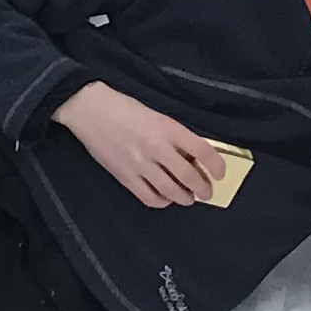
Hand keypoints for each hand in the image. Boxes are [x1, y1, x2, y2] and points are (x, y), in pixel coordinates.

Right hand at [51, 85, 226, 208]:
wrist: (90, 110)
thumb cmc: (125, 108)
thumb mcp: (157, 116)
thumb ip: (174, 136)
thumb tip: (192, 156)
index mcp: (167, 127)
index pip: (202, 150)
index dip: (216, 164)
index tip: (220, 173)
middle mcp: (157, 147)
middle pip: (188, 176)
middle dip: (202, 188)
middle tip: (207, 192)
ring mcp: (140, 165)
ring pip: (170, 190)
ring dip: (184, 198)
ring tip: (189, 198)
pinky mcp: (125, 177)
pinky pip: (149, 197)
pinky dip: (161, 202)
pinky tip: (165, 198)